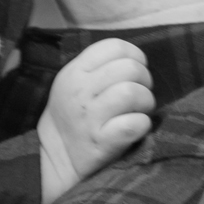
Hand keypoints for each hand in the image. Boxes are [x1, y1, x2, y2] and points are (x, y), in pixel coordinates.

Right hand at [37, 38, 154, 203]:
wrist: (57, 156)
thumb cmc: (73, 114)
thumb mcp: (73, 82)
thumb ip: (98, 66)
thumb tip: (136, 59)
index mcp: (75, 72)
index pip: (114, 46)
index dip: (134, 55)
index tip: (135, 69)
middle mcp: (80, 92)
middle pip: (129, 68)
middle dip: (145, 79)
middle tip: (140, 93)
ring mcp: (90, 117)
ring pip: (133, 93)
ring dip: (146, 101)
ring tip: (141, 109)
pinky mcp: (102, 142)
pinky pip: (134, 124)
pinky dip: (143, 124)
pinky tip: (138, 126)